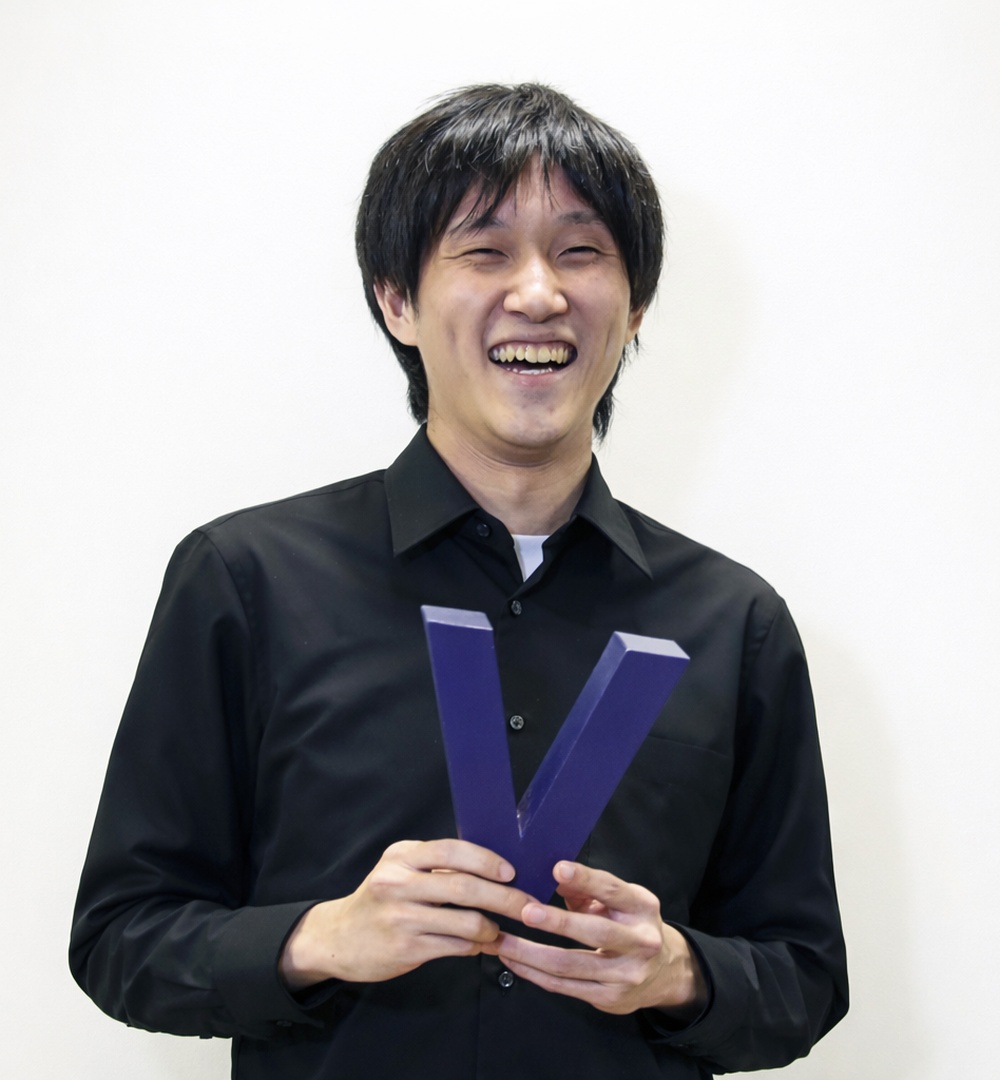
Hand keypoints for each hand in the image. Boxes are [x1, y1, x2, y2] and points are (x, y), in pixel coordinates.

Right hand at [280, 839, 532, 989]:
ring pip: (465, 921)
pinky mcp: (405, 948)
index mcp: (401, 856)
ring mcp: (400, 917)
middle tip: (529, 905)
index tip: (512, 871)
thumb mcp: (400, 871)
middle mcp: (398, 882)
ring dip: (492, 927)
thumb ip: (437, 867)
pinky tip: (483, 945)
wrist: (339, 938)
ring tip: (500, 929)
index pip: (451, 850)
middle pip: (464, 887)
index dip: (486, 859)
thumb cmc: (381, 900)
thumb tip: (494, 867)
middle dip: (505, 897)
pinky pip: (455, 946)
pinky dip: (476, 946)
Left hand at [490, 861, 706, 1018]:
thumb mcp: (619, 901)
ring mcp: (626, 975)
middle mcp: (640, 942)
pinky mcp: (609, 999)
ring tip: (502, 941)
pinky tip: (513, 960)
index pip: (613, 890)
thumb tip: (553, 875)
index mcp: (642, 908)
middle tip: (524, 911)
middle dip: (557, 922)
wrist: (664, 972)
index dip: (586, 879)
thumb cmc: (630, 925)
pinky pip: (564, 986)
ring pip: (571, 965)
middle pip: (595, 932)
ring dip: (531, 954)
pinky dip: (534, 974)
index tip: (557, 869)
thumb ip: (588, 889)